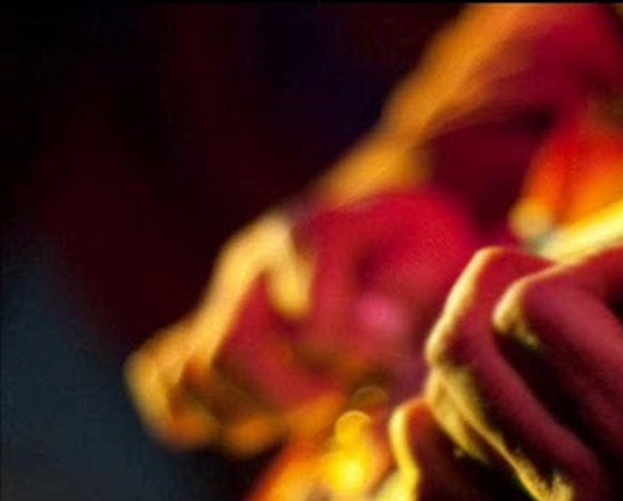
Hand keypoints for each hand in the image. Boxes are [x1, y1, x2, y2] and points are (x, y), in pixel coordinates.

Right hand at [126, 188, 481, 455]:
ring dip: (252, 411)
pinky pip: (167, 379)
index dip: (356, 359)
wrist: (392, 226)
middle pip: (231, 352)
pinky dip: (204, 411)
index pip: (315, 331)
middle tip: (342, 396)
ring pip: (193, 373)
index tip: (391, 353)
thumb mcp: (438, 255)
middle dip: (291, 397)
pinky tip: (265, 410)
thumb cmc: (421, 248)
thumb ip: (405, 296)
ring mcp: (224, 292)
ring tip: (310, 403)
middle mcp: (257, 260)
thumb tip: (374, 340)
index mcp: (319, 234)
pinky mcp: (206, 323)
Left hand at [389, 116, 622, 499]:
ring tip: (537, 346)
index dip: (587, 269)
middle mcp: (588, 480)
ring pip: (439, 401)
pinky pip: (428, 479)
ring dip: (476, 350)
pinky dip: (427, 433)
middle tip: (570, 296)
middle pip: (464, 344)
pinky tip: (449, 410)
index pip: (535, 311)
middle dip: (507, 291)